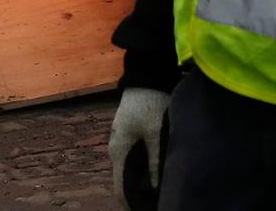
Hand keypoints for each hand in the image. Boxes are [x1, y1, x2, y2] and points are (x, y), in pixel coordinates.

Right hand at [108, 86, 169, 207]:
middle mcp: (116, 149)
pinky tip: (157, 167)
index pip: (119, 187)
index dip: (129, 202)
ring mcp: (120, 141)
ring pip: (130, 168)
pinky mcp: (128, 133)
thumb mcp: (156, 132)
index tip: (142, 209)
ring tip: (160, 186)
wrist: (145, 77)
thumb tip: (155, 186)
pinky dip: (143, 165)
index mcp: (119, 151)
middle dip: (139, 191)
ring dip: (142, 178)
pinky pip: (133, 156)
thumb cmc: (150, 103)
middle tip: (157, 199)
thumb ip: (155, 159)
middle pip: (124, 179)